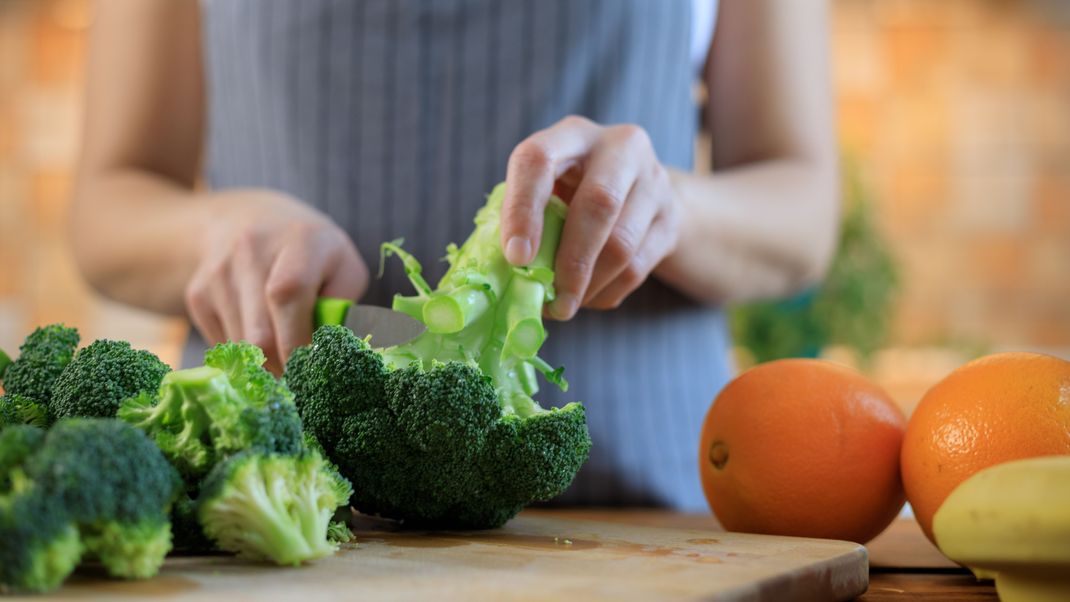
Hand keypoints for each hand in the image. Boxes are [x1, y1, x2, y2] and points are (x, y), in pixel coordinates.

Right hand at [184, 191, 367, 372]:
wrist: (249, 219)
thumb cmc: (311, 252)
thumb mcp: (343, 266)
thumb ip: (342, 307)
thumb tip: (327, 351)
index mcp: (299, 240)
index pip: (288, 295)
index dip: (298, 341)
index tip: (312, 369)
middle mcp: (251, 250)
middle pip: (260, 333)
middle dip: (284, 367)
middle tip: (302, 378)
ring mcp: (219, 272)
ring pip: (240, 346)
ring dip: (265, 365)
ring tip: (285, 355)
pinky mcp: (198, 293)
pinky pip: (222, 343)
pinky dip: (244, 354)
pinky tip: (259, 335)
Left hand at [500, 116, 680, 318]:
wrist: (639, 193)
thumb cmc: (571, 193)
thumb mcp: (546, 189)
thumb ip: (521, 219)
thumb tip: (503, 274)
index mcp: (571, 134)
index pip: (540, 160)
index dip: (523, 210)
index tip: (516, 258)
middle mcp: (619, 147)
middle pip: (598, 204)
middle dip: (570, 262)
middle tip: (551, 302)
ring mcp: (654, 181)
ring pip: (622, 244)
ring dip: (589, 285)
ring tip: (565, 305)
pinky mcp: (671, 219)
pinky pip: (638, 268)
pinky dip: (607, 292)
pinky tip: (588, 298)